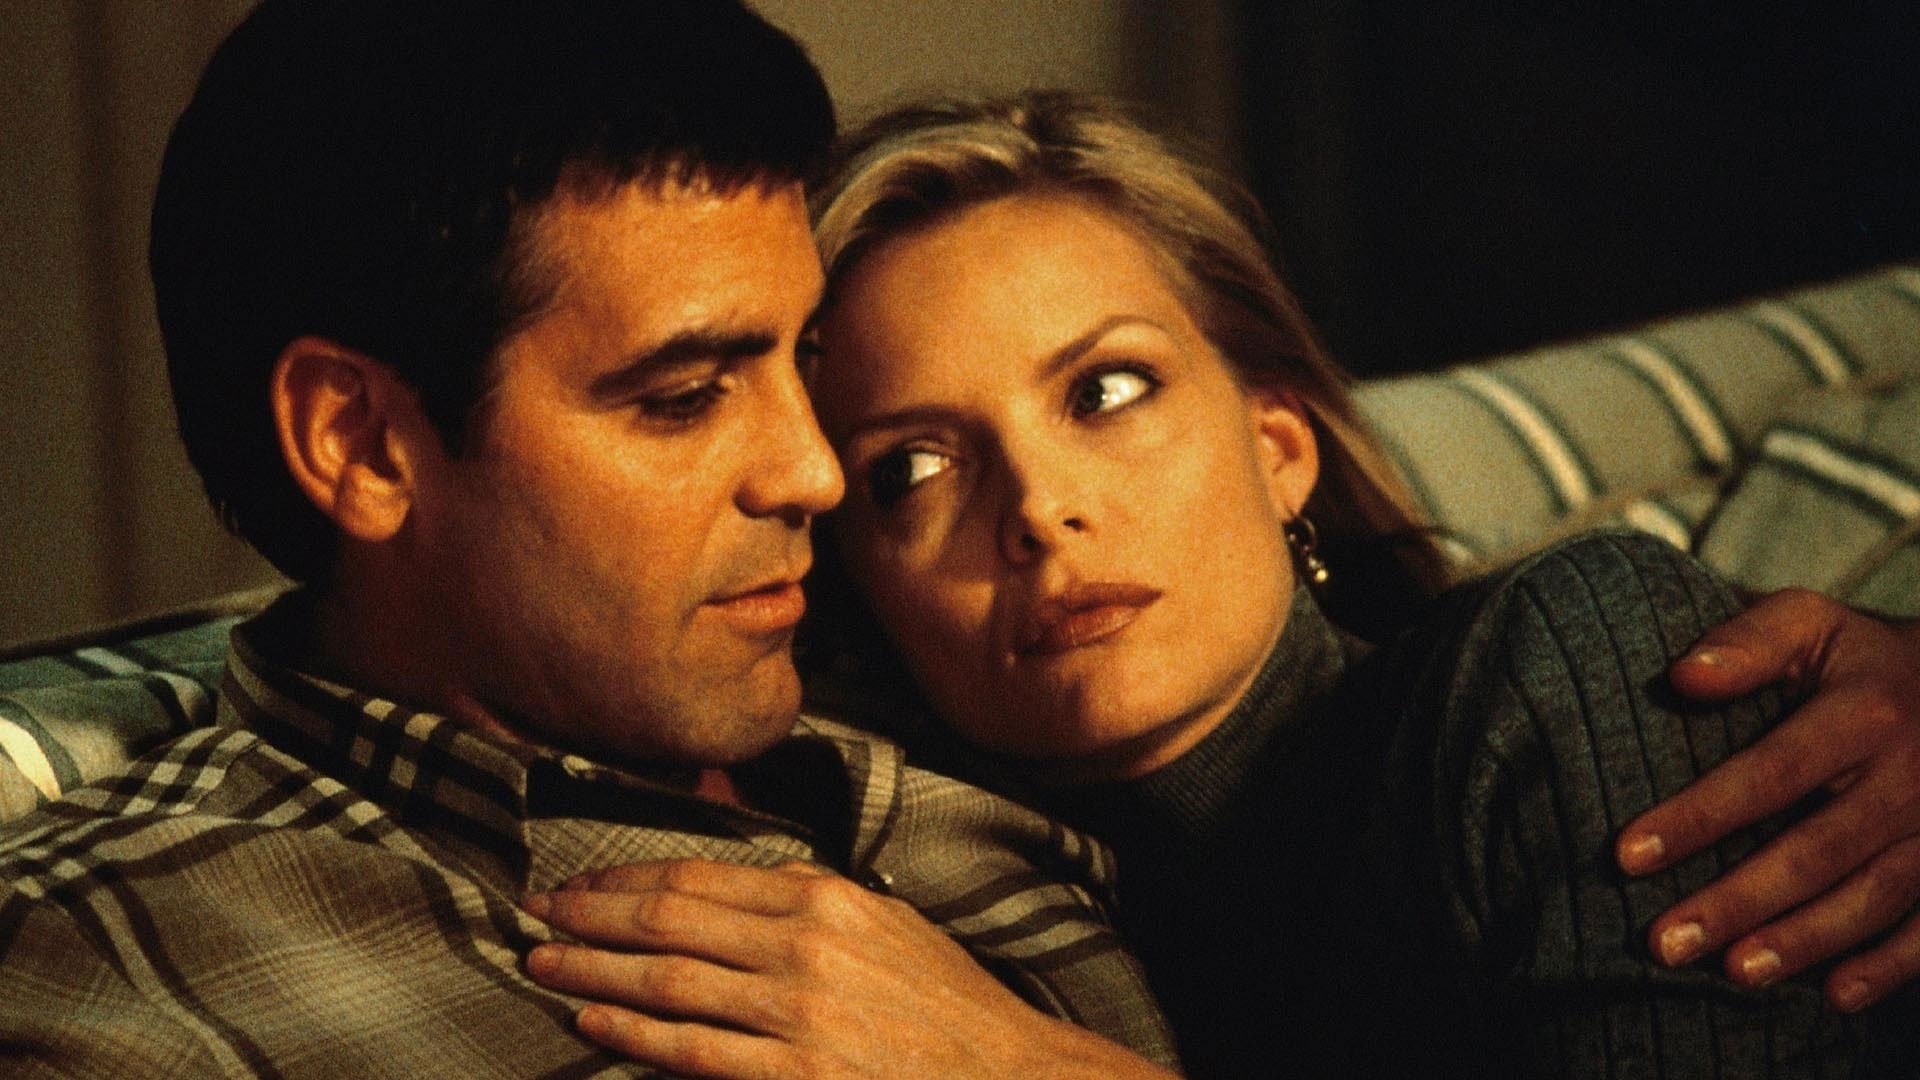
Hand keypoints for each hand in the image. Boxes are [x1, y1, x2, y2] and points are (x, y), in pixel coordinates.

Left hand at [521, 859, 1175, 1079]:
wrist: (1004, 1076)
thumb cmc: (944, 1004)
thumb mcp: (885, 922)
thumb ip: (812, 896)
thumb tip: (739, 882)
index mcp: (824, 896)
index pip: (698, 877)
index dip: (625, 877)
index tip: (579, 882)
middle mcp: (803, 944)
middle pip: (668, 918)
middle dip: (591, 914)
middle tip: (538, 913)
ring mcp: (795, 1011)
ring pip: (667, 978)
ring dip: (592, 968)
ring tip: (542, 962)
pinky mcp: (792, 1074)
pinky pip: (690, 1050)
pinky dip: (631, 1030)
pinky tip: (591, 1020)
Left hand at [1615, 588, 1919, 1010]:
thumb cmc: (1862, 659)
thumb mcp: (1813, 624)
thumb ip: (1749, 642)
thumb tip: (1682, 675)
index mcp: (1865, 713)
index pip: (1769, 773)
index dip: (1699, 817)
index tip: (1626, 855)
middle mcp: (1910, 777)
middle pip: (1815, 849)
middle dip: (1737, 900)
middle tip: (1663, 943)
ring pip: (1871, 896)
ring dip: (1802, 941)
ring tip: (1732, 974)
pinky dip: (1889, 966)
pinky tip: (1834, 996)